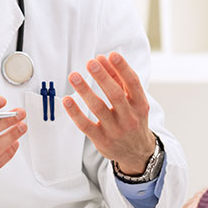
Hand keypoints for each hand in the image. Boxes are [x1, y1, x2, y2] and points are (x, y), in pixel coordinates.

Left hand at [63, 52, 154, 174]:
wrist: (137, 152)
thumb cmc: (133, 120)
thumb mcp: (134, 101)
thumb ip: (119, 80)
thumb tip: (103, 59)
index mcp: (140, 104)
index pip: (133, 83)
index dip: (123, 68)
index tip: (112, 55)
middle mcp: (129, 117)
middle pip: (115, 95)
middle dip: (102, 77)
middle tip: (91, 63)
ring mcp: (115, 130)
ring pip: (99, 108)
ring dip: (85, 90)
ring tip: (74, 76)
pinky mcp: (101, 140)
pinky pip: (86, 125)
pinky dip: (75, 112)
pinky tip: (66, 100)